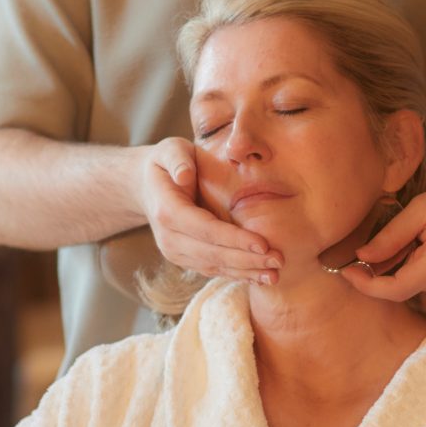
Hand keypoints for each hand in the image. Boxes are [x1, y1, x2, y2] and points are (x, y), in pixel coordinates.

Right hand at [138, 137, 281, 285]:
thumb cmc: (166, 163)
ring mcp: (175, 252)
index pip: (206, 229)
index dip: (235, 239)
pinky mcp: (185, 259)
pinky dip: (236, 274)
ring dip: (245, 272)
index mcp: (168, 212)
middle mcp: (169, 239)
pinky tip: (259, 276)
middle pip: (213, 254)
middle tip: (278, 260)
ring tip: (274, 275)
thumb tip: (184, 176)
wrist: (147, 186)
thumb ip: (177, 160)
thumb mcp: (170, 150)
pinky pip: (212, 270)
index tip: (263, 244)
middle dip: (247, 260)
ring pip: (214, 267)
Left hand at [341, 174, 425, 302]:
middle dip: (385, 268)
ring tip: (418, 235)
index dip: (367, 285)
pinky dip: (416, 268)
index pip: (396, 289)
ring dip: (402, 266)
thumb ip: (390, 236)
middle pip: (403, 288)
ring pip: (414, 286)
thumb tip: (361, 257)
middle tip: (389, 236)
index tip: (346, 271)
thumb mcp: (421, 208)